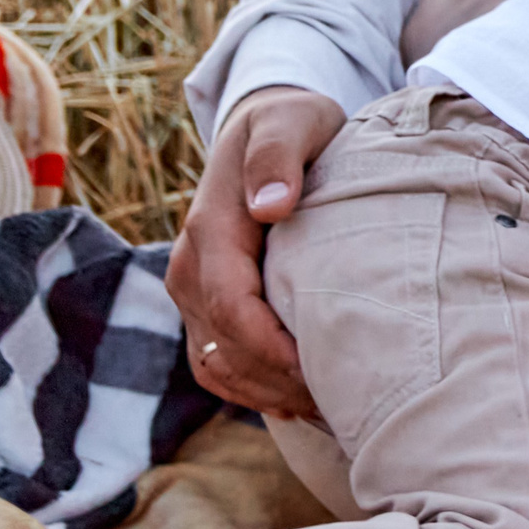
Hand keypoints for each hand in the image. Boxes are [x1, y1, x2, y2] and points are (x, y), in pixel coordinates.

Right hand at [166, 85, 345, 417]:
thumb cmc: (291, 123)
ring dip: (263, 393)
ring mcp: (192, 290)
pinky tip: (293, 401)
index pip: (232, 305)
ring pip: (215, 364)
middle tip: (338, 399)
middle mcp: (190, 266)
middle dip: (276, 380)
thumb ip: (278, 157)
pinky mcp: (204, 303)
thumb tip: (270, 206)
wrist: (265, 125)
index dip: (272, 347)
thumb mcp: (292, 121)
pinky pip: (214, 362)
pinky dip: (248, 389)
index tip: (319, 370)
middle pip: (224, 346)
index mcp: (210, 229)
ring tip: (322, 406)